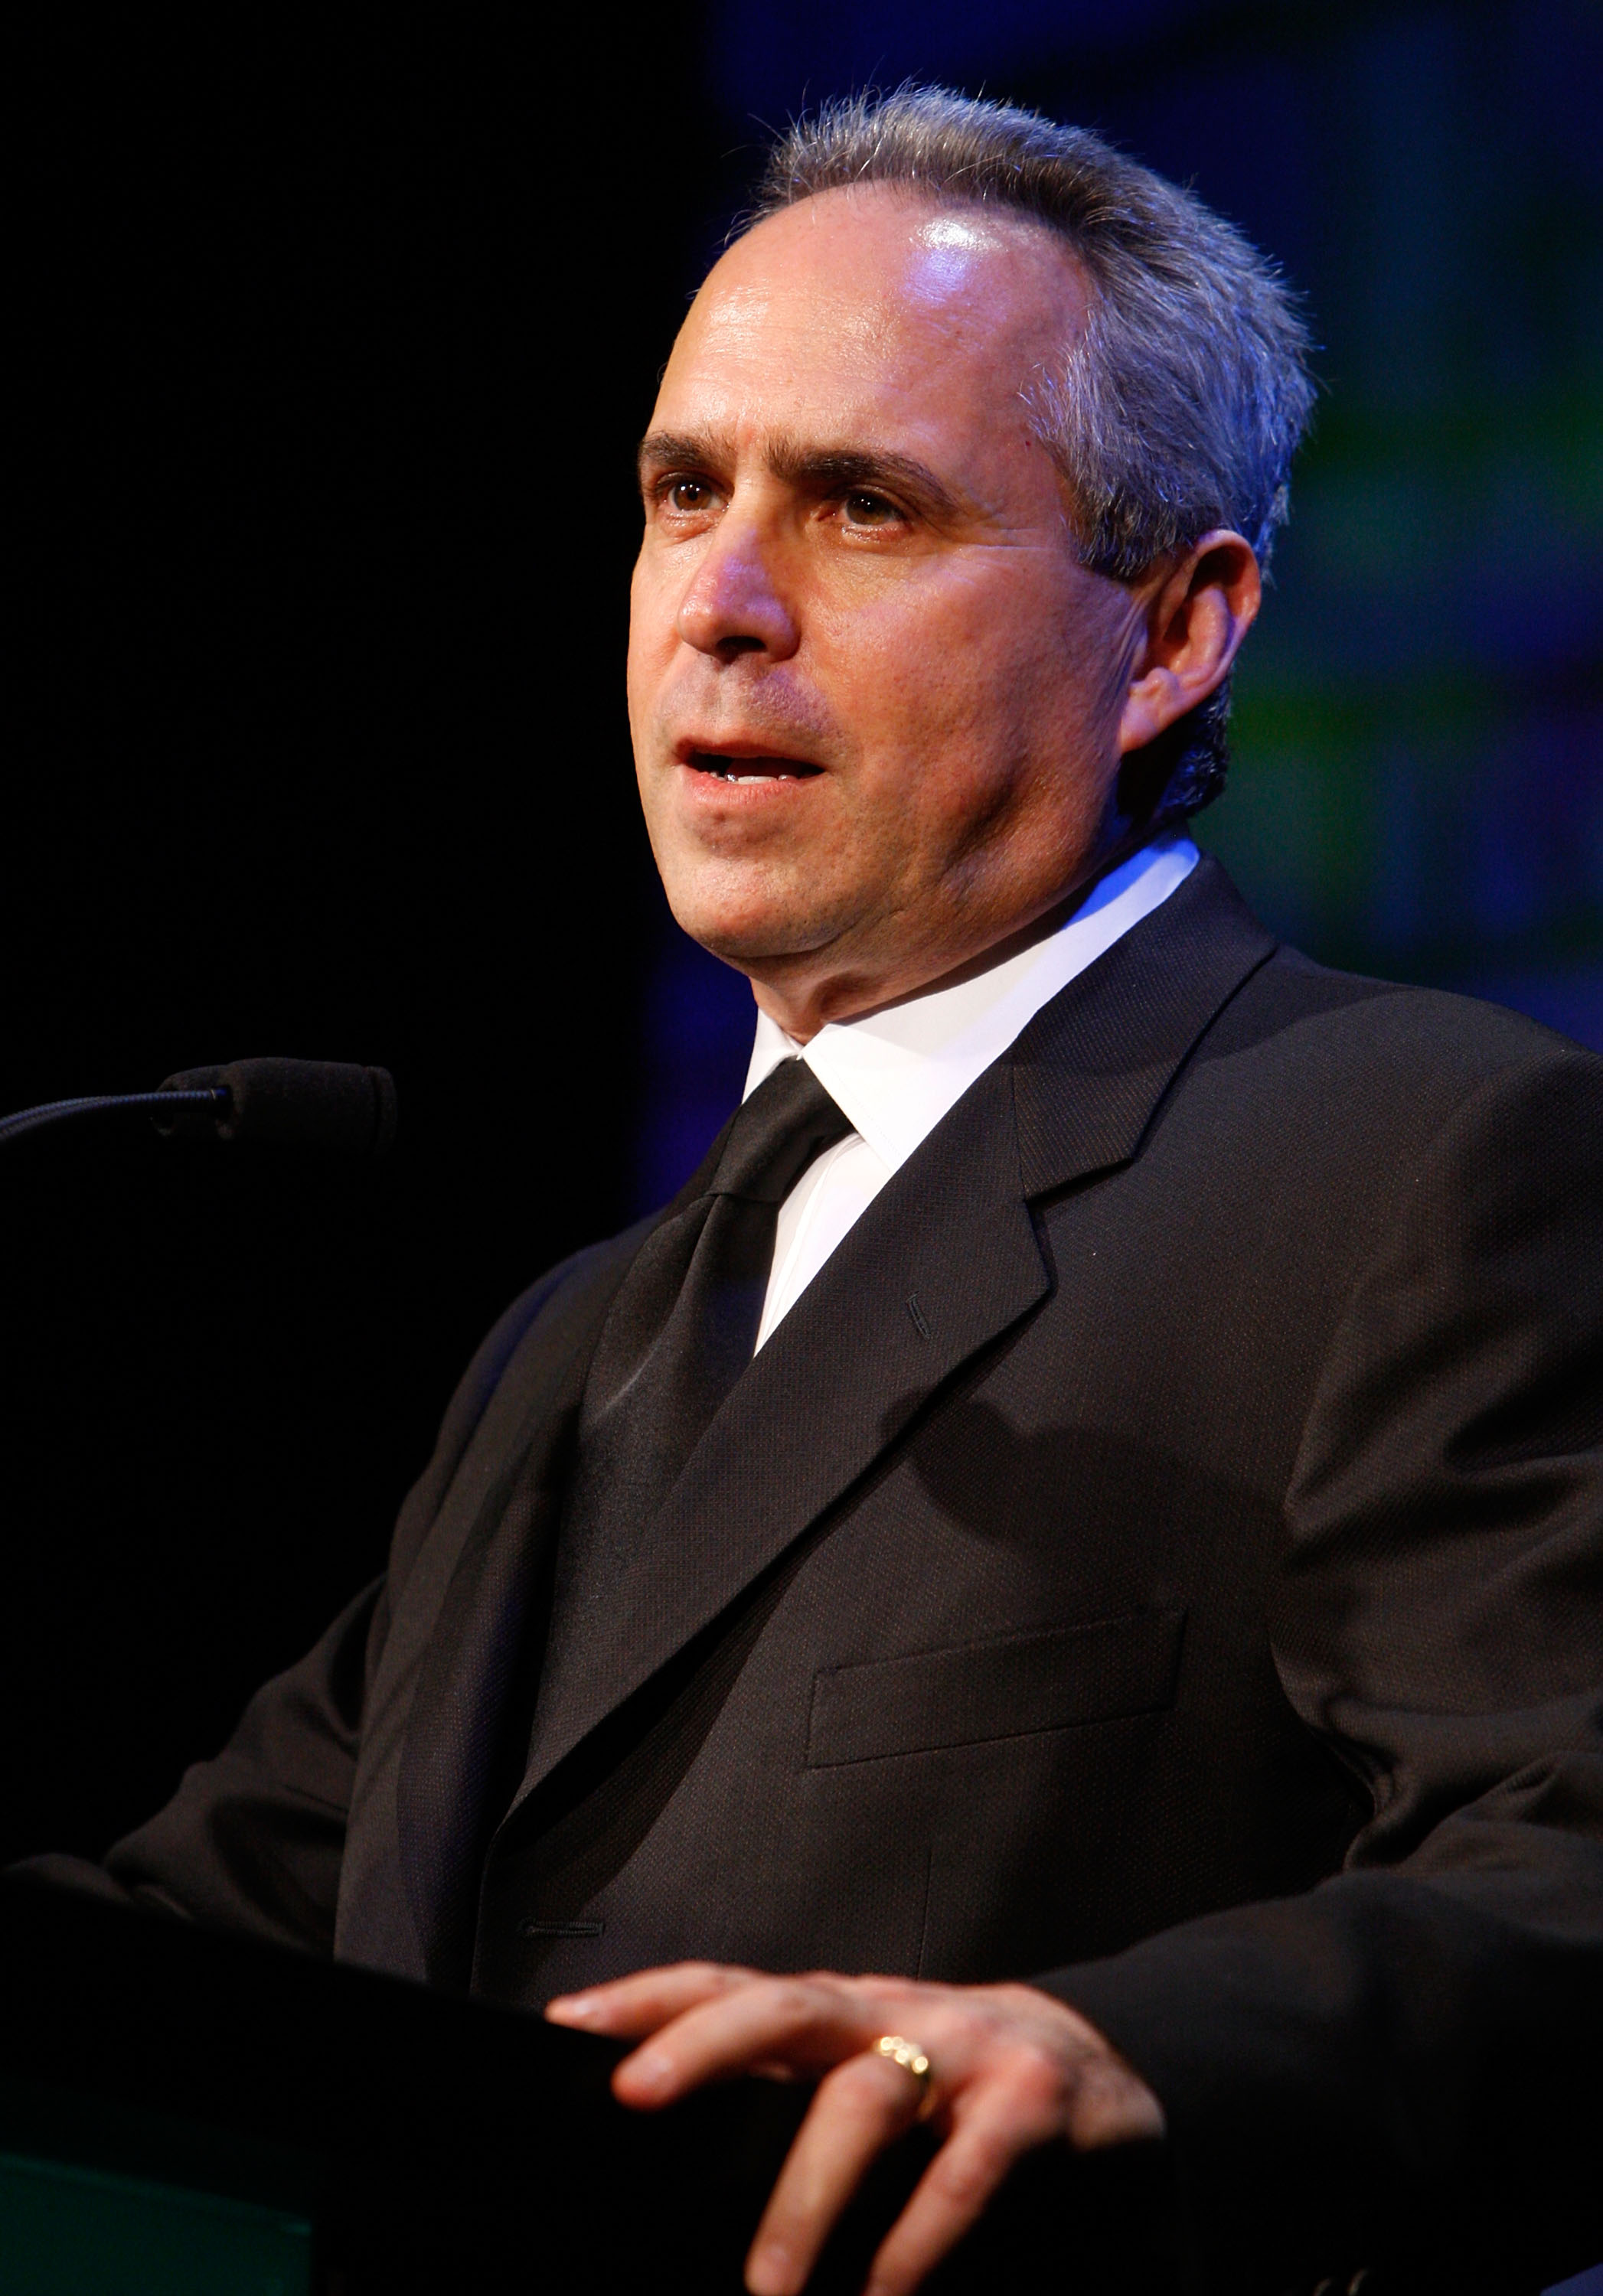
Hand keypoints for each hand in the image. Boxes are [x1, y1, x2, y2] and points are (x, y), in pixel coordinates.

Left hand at [546, 1962, 1163, 2294]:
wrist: (1108, 2076)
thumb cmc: (954, 2095)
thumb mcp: (865, 2080)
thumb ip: (786, 2106)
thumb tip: (670, 2169)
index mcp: (837, 2014)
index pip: (729, 1983)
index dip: (650, 1995)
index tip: (568, 2024)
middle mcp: (890, 2013)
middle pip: (786, 2007)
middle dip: (705, 2042)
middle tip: (634, 2096)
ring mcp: (966, 2046)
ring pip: (867, 2095)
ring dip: (809, 2191)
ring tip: (769, 2285)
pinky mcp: (1035, 2098)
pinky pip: (971, 2163)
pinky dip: (923, 2232)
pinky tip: (886, 2295)